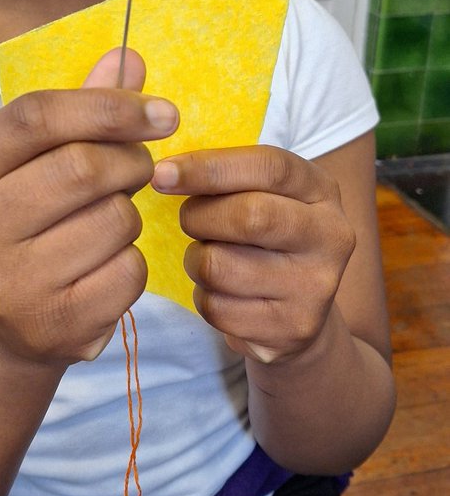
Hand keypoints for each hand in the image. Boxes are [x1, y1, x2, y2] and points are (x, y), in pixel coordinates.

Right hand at [0, 50, 178, 364]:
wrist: (5, 332)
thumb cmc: (24, 228)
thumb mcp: (32, 167)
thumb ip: (77, 113)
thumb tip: (128, 58)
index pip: (34, 118)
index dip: (105, 106)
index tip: (159, 111)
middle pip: (80, 168)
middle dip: (130, 160)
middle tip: (139, 166)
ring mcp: (7, 287)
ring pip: (114, 220)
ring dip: (130, 213)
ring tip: (108, 222)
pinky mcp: (51, 328)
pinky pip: (129, 271)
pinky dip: (134, 261)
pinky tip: (107, 266)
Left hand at [152, 146, 355, 364]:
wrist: (299, 316)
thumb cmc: (267, 240)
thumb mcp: (265, 196)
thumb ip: (230, 177)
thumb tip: (167, 171)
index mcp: (322, 190)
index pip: (268, 167)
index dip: (210, 167)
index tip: (162, 173)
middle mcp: (331, 235)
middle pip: (249, 216)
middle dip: (199, 216)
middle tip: (189, 220)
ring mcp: (315, 286)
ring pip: (221, 266)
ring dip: (196, 260)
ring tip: (209, 257)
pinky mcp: (292, 328)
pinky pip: (217, 308)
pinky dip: (204, 297)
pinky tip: (221, 292)